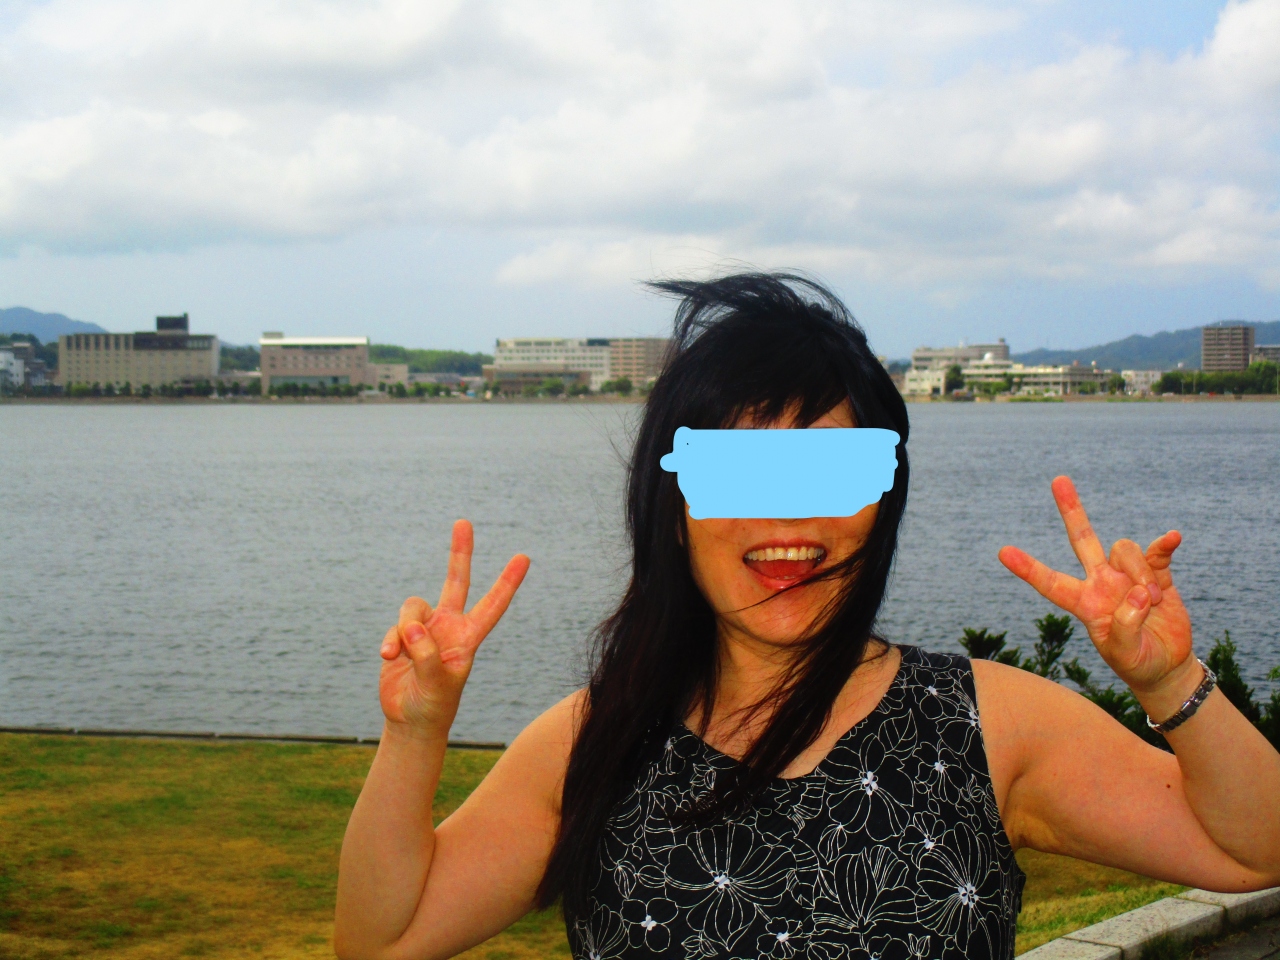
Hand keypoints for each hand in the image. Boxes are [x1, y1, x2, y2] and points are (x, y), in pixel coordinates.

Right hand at [379, 520, 529, 735]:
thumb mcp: (438, 685)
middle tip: (464, 522)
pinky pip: (394, 626)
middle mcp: (449, 626)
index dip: (508, 582)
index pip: (493, 605)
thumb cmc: (434, 706)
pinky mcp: (402, 635)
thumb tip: (412, 626)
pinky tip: (388, 657)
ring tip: (400, 655)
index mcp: (469, 638)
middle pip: (456, 581)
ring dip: (404, 629)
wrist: (409, 719)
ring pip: (413, 607)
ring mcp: (425, 628)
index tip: (524, 558)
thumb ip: (428, 655)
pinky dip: (390, 640)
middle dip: (460, 552)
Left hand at [998, 476, 1193, 698]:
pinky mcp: (1157, 575)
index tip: (1002, 552)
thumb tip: (1138, 593)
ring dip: (1139, 574)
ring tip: (1153, 603)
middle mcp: (1101, 583)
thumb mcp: (1125, 654)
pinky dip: (1165, 544)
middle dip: (1071, 510)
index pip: (1051, 583)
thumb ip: (1125, 627)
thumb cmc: (1136, 663)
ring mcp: (1128, 576)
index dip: (1028, 569)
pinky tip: (1173, 538)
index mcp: (1084, 603)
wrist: (1166, 666)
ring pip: (1124, 550)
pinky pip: (1157, 551)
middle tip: (1058, 479)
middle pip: (1082, 539)